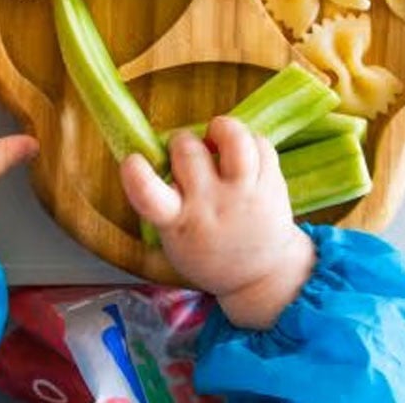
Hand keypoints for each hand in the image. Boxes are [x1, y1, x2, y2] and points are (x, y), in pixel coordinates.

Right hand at [120, 117, 315, 329]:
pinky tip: (242, 153)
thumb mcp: (174, 238)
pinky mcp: (272, 184)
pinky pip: (260, 143)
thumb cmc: (207, 250)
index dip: (136, 172)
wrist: (262, 277)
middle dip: (181, 141)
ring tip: (217, 137)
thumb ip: (162, 201)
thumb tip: (157, 151)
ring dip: (221, 128)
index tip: (132, 160)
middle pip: (188, 151)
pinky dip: (249, 140)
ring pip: (234, 138)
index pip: (149, 195)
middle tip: (186, 151)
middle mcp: (211, 205)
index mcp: (178, 222)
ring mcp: (244, 193)